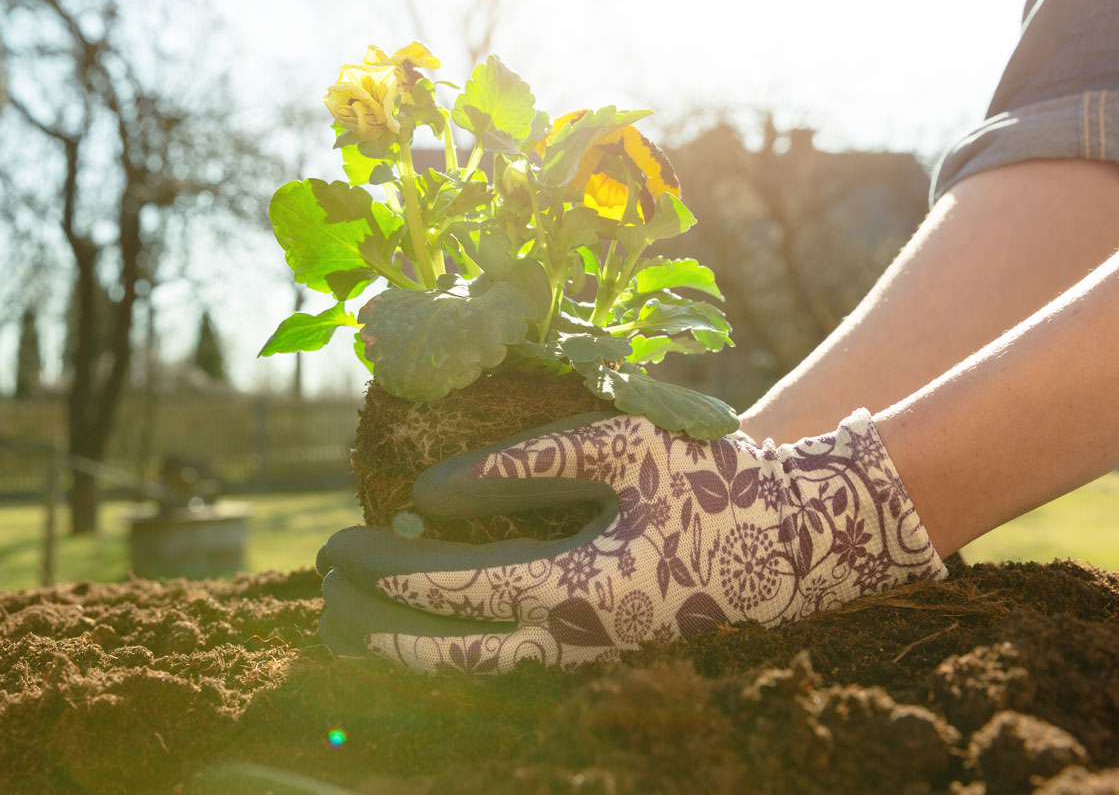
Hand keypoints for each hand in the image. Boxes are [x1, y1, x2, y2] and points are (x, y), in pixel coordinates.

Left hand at [317, 409, 945, 674]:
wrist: (795, 535)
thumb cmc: (711, 476)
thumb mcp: (621, 447)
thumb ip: (524, 464)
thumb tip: (429, 492)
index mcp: (590, 587)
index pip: (464, 589)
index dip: (394, 572)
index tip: (339, 547)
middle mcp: (584, 637)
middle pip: (458, 657)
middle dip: (383, 630)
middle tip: (322, 598)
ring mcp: (593, 649)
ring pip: (481, 670)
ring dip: (412, 647)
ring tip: (349, 619)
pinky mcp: (599, 642)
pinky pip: (508, 657)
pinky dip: (454, 644)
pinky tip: (421, 617)